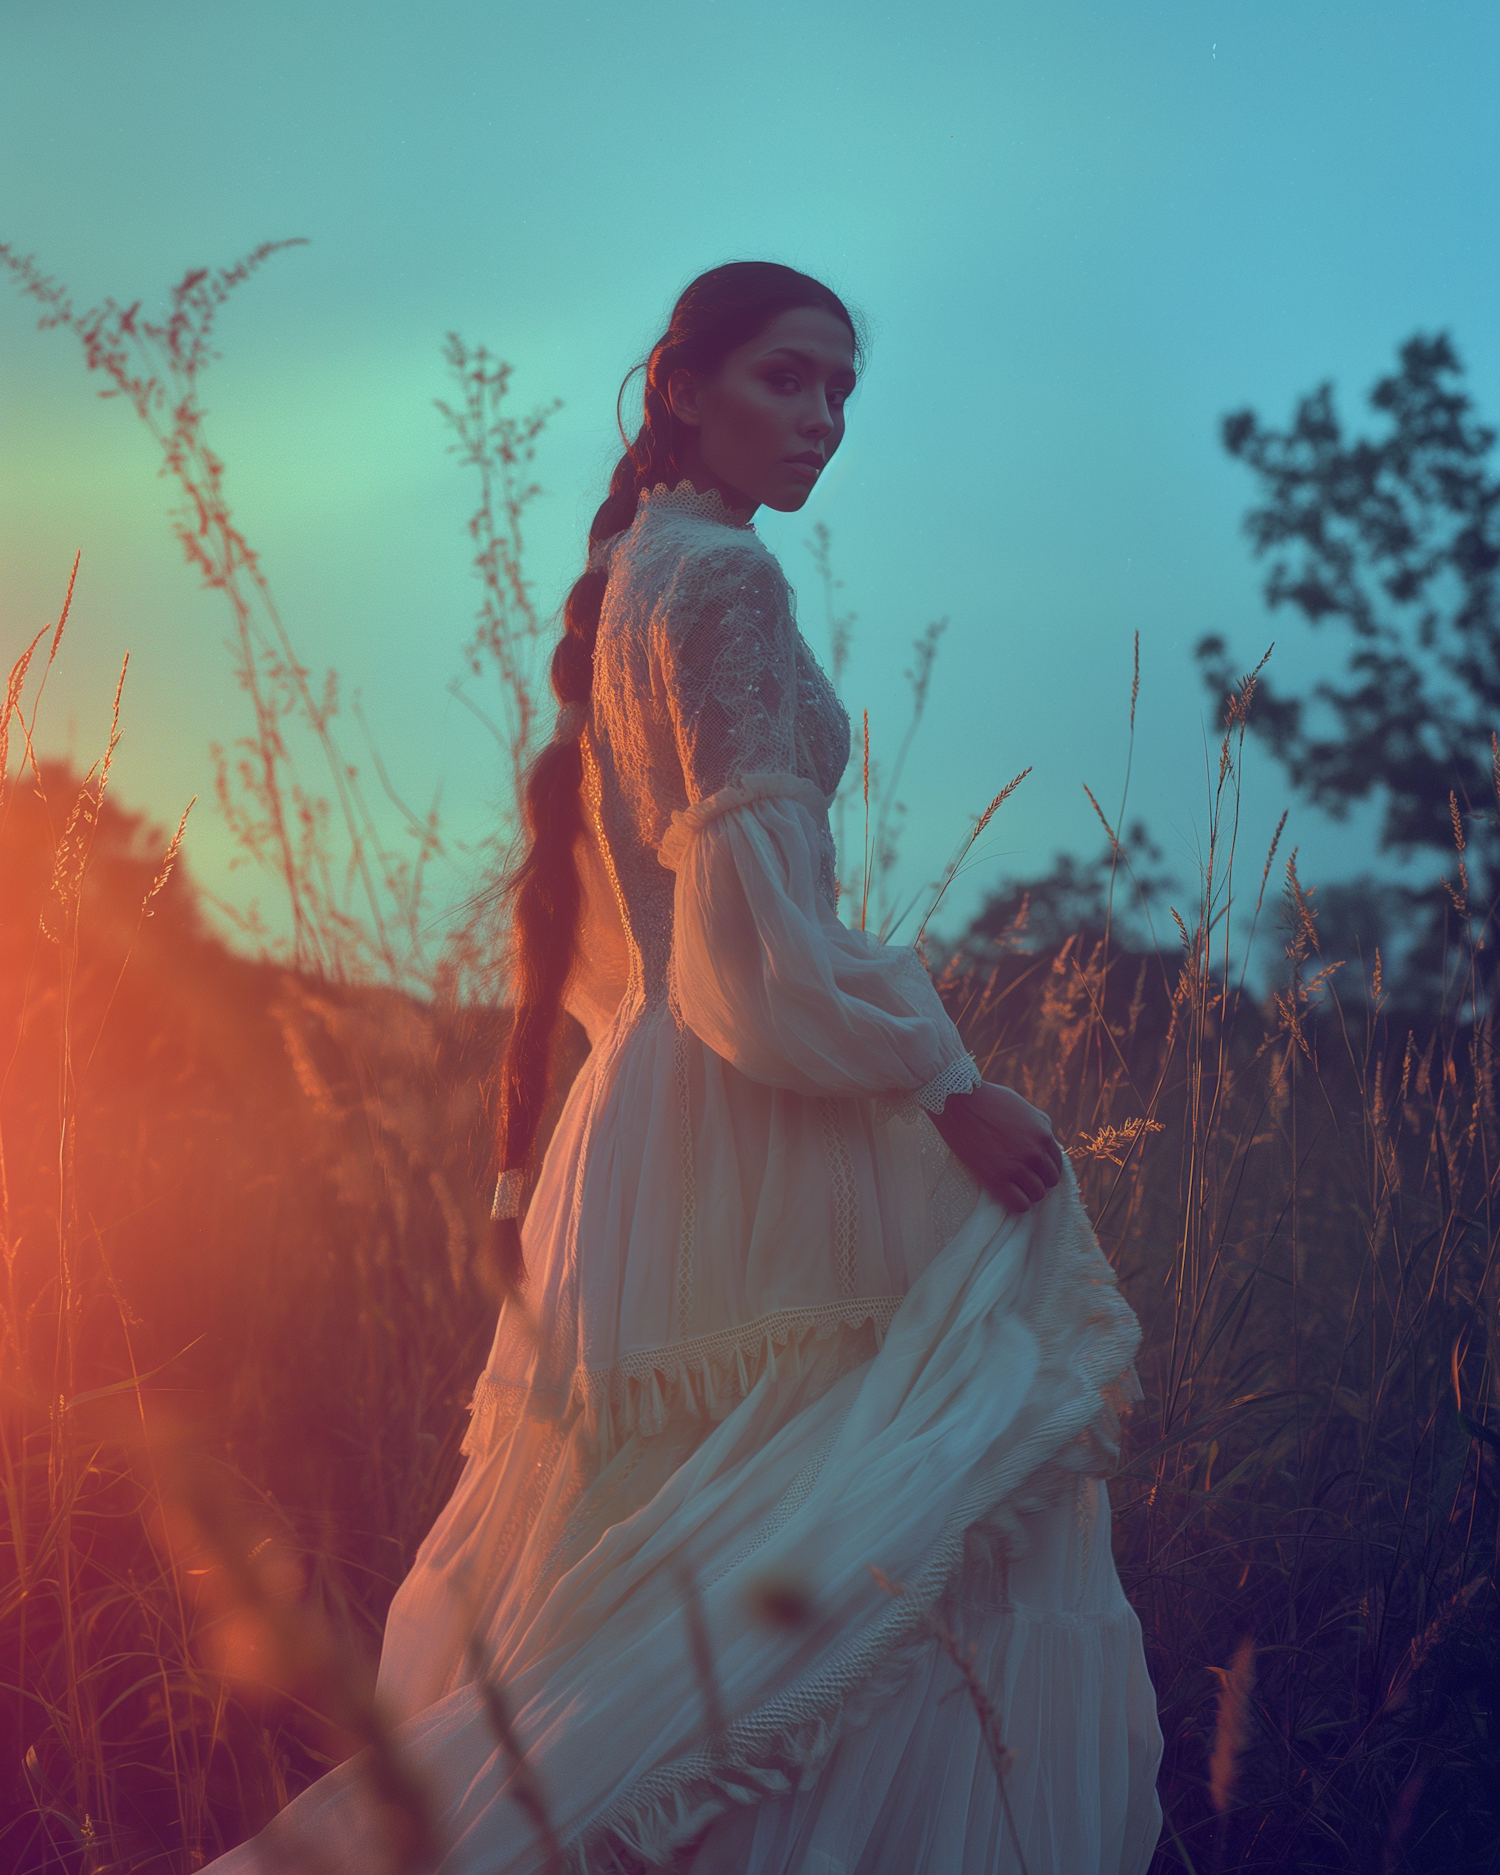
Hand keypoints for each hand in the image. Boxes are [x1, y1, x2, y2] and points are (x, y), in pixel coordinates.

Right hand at [928, 1082, 1063, 1213]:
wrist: (958, 1102)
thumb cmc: (988, 1100)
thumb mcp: (1022, 1106)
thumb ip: (1039, 1123)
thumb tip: (1049, 1140)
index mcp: (1043, 1134)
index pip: (1057, 1163)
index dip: (1044, 1167)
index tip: (1032, 1169)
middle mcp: (1035, 1152)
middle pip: (1050, 1181)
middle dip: (1037, 1179)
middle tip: (1020, 1176)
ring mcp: (1017, 1168)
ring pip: (1037, 1194)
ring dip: (1027, 1191)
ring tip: (1011, 1184)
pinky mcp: (997, 1180)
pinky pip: (1020, 1205)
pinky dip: (1016, 1202)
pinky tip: (1006, 1193)